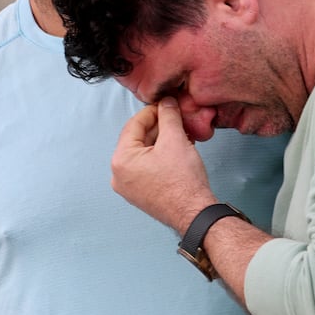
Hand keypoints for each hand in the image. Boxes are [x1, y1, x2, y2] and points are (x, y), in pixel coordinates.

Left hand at [111, 98, 216, 232]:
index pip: (134, 125)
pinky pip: (147, 167)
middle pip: (138, 139)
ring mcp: (129, 186)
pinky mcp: (141, 193)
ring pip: (144, 153)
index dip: (152, 111)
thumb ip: (168, 115)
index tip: (166, 104)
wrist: (195, 213)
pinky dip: (161, 155)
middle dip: (159, 127)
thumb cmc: (183, 182)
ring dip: (162, 140)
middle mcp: (119, 175)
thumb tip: (166, 101)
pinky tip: (178, 148)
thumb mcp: (175, 139)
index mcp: (121, 160)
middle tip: (176, 117)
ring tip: (181, 133)